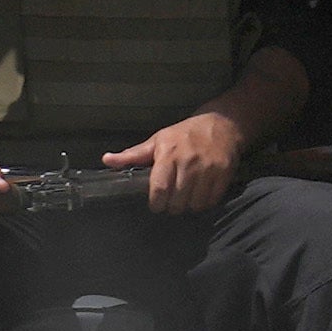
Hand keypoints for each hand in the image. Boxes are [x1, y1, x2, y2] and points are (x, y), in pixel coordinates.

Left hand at [112, 110, 251, 216]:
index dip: (156, 203)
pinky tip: (200, 195)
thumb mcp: (157, 140)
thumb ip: (133, 155)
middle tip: (171, 201)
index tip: (156, 204)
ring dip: (188, 206)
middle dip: (172, 206)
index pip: (159, 189)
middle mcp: (188, 162)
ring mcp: (208, 169)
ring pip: (194, 204)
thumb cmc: (184, 134)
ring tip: (186, 198)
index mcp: (168, 155)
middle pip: (176, 201)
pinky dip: (204, 203)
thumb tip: (107, 160)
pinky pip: (211, 200)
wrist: (222, 124)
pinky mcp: (224, 174)